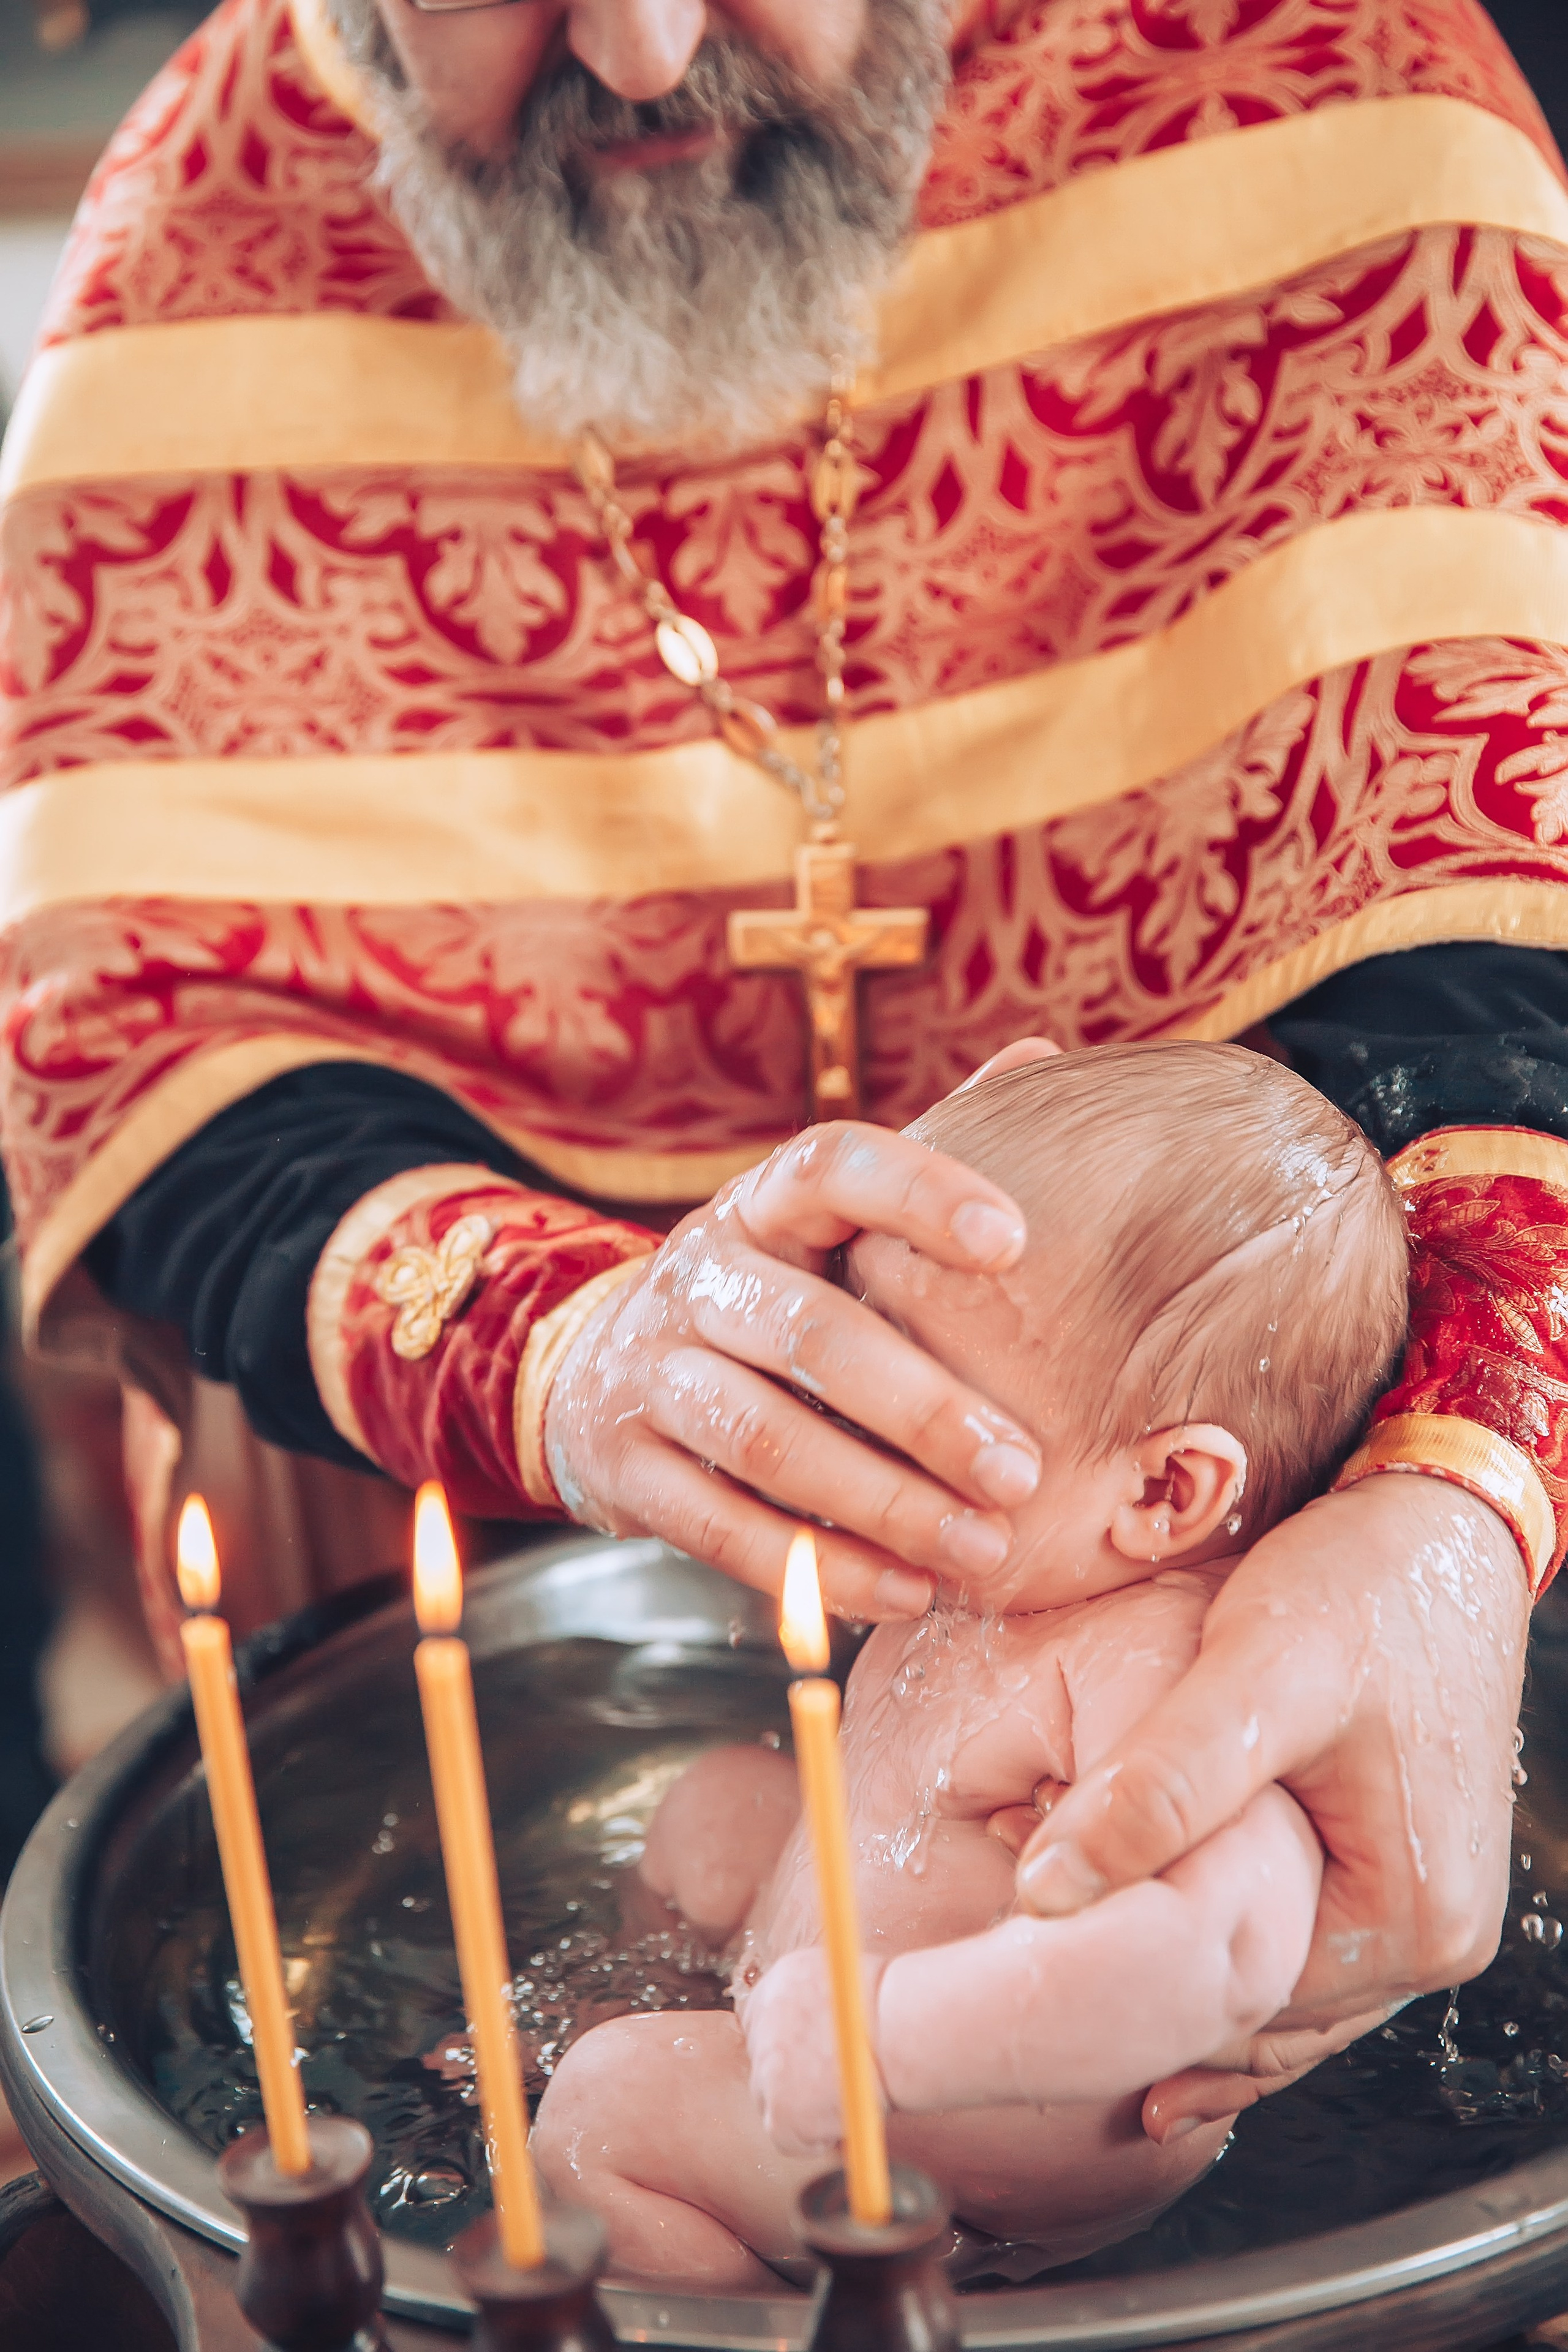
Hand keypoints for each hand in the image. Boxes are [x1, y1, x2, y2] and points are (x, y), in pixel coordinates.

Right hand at [544, 1117, 1048, 1620]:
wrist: (592, 1374)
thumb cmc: (767, 1293)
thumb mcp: (822, 1221)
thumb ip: (922, 1159)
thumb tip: (1041, 1052)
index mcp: (762, 1203)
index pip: (833, 1163)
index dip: (919, 1192)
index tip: (1016, 1241)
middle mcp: (697, 1274)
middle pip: (810, 1332)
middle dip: (923, 1407)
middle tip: (1023, 1469)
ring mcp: (649, 1370)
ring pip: (766, 1439)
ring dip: (882, 1503)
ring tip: (982, 1547)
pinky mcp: (625, 1466)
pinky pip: (723, 1527)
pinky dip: (820, 1568)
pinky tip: (908, 1591)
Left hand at [742, 1946, 886, 2155]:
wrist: (903, 2029)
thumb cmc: (892, 2006)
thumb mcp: (843, 1983)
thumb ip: (815, 2005)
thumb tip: (813, 2032)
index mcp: (778, 1985)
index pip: (759, 2020)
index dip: (786, 2043)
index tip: (808, 2057)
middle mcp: (762, 2025)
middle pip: (761, 2063)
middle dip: (791, 2078)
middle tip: (830, 2084)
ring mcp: (766, 2071)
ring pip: (772, 2102)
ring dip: (804, 2107)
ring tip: (847, 2095)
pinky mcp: (779, 2113)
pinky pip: (788, 2138)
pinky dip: (816, 2137)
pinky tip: (846, 2115)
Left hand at [1014, 1475, 1528, 2134]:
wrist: (1442, 1520)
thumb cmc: (1362, 1586)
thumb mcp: (1252, 1678)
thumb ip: (1158, 1786)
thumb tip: (1048, 1893)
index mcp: (1410, 1921)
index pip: (1243, 2009)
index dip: (1133, 1988)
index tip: (1031, 1961)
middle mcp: (1436, 1939)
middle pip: (1265, 2011)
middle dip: (1157, 1990)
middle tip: (1033, 1966)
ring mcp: (1425, 1904)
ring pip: (1281, 1978)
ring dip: (1191, 1961)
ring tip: (1076, 1955)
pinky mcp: (1400, 1860)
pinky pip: (1305, 1933)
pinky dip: (1234, 1934)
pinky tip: (1156, 1934)